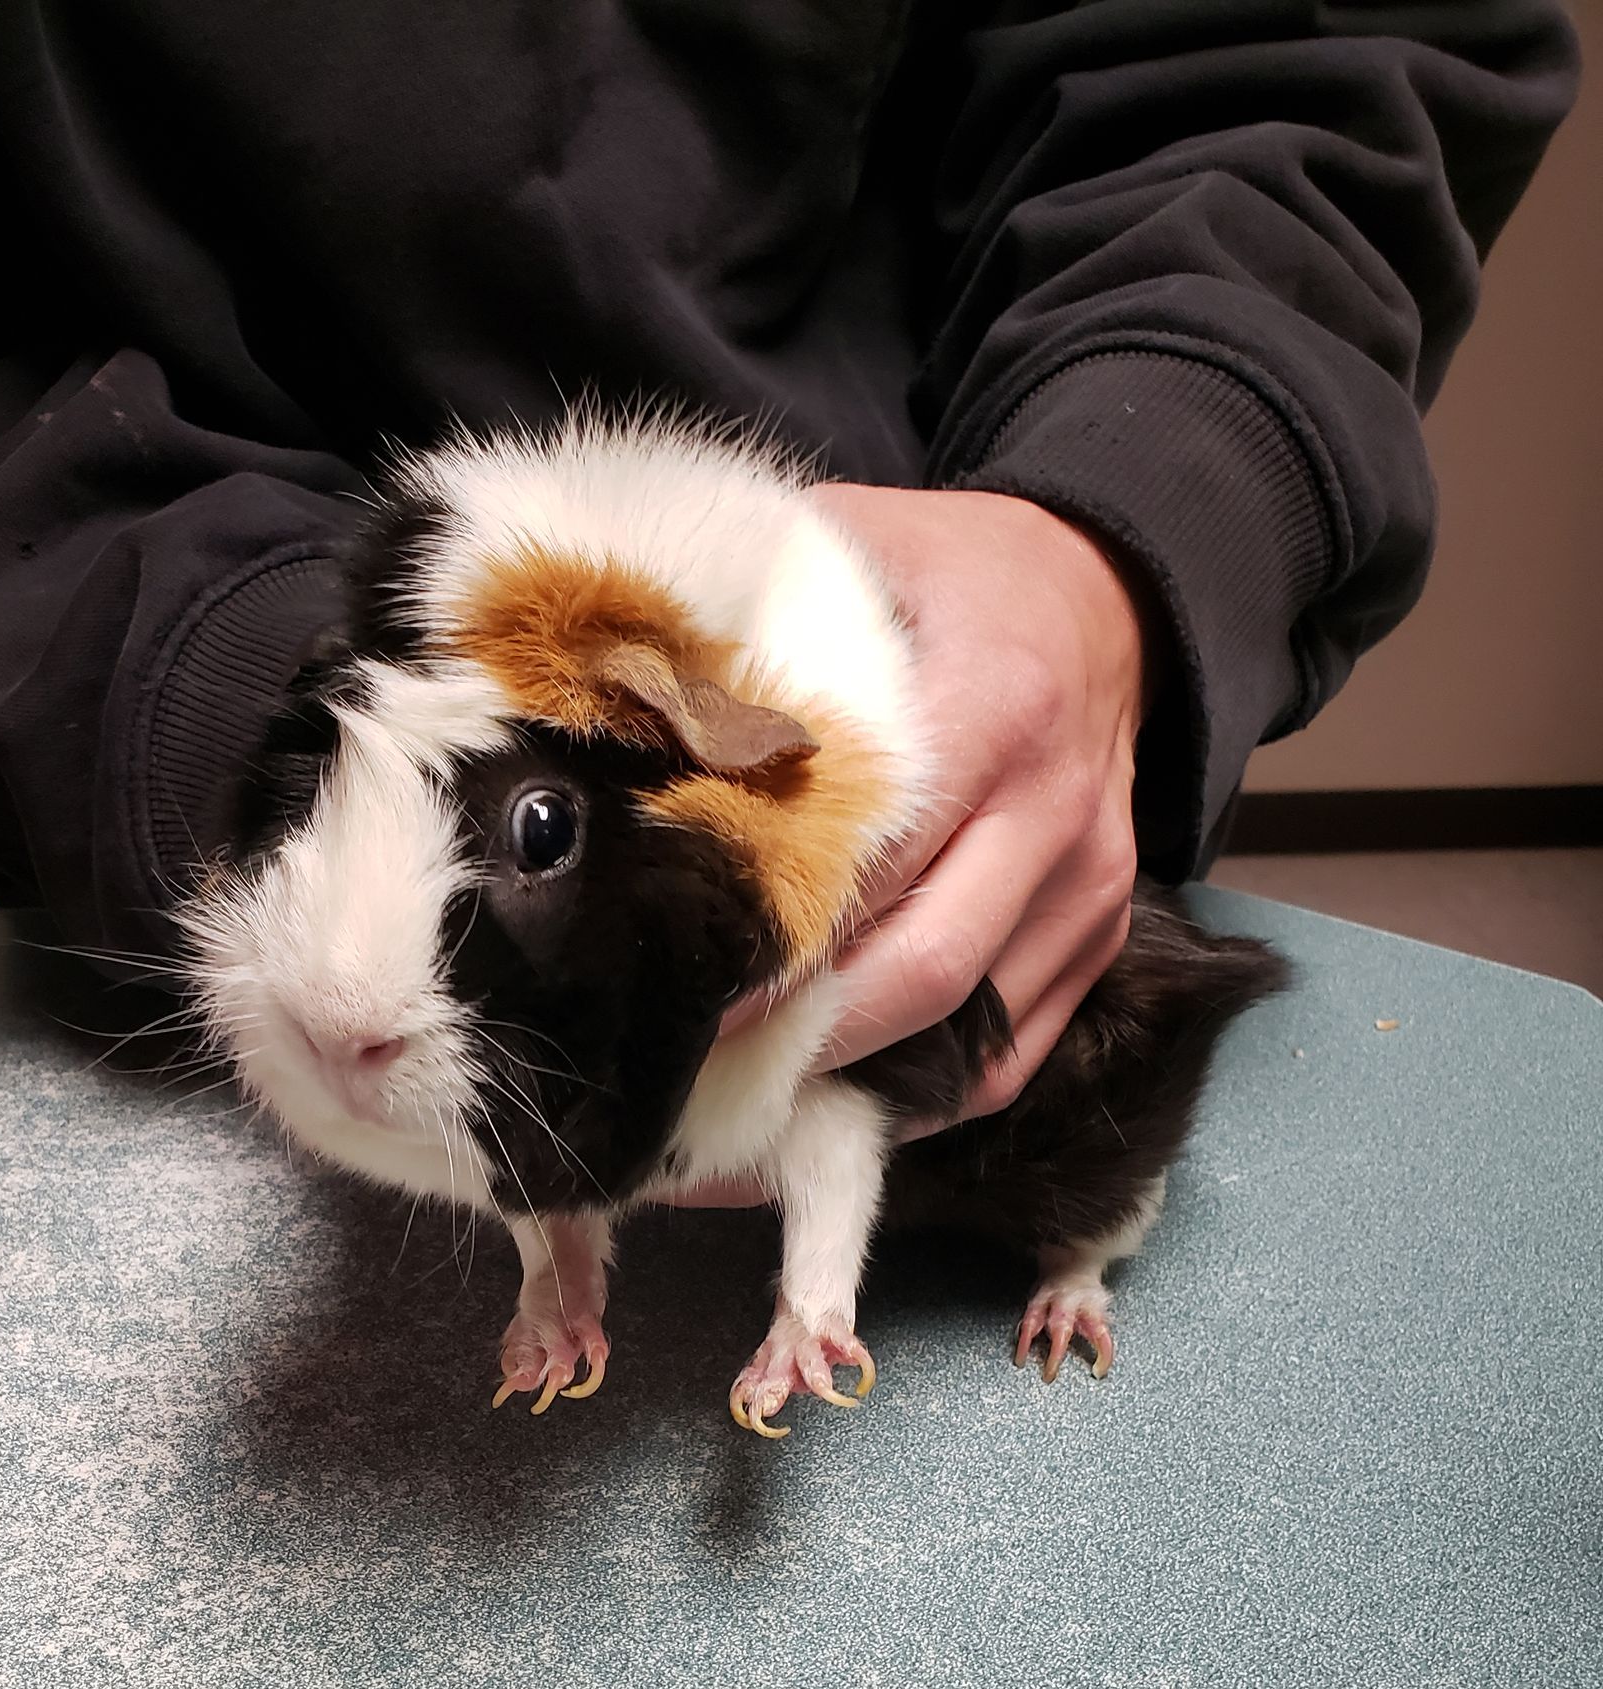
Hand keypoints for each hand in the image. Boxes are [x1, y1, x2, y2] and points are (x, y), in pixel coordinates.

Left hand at [715, 487, 1150, 1149]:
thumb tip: (602, 698)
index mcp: (994, 707)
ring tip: (733, 1117)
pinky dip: (915, 1103)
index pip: (874, 857)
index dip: (772, 940)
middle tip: (687, 1076)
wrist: (1107, 596)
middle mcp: (1055, 814)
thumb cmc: (950, 577)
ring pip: (967, 1039)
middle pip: (922, 971)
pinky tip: (822, 1111)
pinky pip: (1008, 1063)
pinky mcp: (1097, 944)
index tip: (678, 990)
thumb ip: (744, 615)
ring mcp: (1090, 892)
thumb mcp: (853, 549)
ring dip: (849, 1089)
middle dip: (801, 1041)